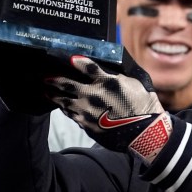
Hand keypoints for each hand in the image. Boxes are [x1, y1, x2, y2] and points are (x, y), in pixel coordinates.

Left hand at [45, 55, 170, 159]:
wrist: (145, 132)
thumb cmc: (143, 105)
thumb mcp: (134, 83)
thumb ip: (116, 76)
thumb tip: (106, 71)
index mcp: (107, 82)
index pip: (87, 67)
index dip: (77, 62)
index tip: (70, 59)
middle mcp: (94, 95)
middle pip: (67, 84)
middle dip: (55, 79)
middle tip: (47, 77)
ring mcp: (88, 111)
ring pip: (64, 101)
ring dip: (54, 95)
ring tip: (47, 92)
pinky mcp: (87, 125)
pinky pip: (71, 114)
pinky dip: (65, 108)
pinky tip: (62, 106)